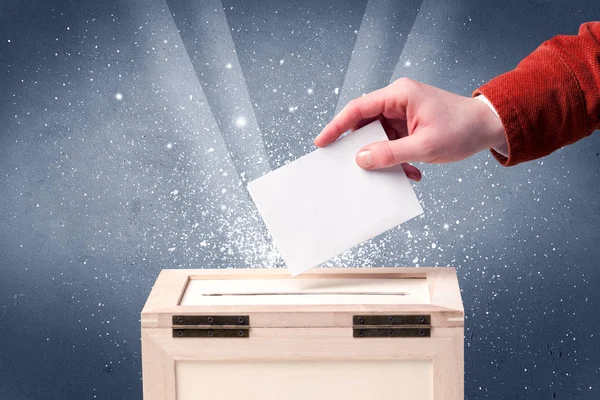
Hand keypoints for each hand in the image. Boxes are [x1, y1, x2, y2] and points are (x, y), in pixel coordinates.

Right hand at [314, 78, 506, 180]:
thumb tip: (361, 159)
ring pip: (379, 137)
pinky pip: (393, 143)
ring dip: (384, 158)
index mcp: (399, 95)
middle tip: (351, 166)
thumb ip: (390, 153)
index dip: (337, 126)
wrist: (489, 128)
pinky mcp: (410, 126)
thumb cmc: (462, 130)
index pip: (358, 108)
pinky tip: (411, 172)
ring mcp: (403, 113)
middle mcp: (398, 100)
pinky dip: (397, 160)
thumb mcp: (424, 146)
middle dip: (361, 147)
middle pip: (365, 124)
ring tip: (395, 173)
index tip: (322, 143)